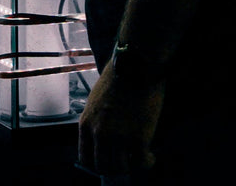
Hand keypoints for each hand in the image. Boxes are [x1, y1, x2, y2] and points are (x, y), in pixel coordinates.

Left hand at [77, 62, 164, 176]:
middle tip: (126, 163)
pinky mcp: (138, 138)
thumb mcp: (97, 101)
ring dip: (131, 166)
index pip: (85, 158)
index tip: (107, 163)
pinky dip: (147, 162)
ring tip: (139, 158)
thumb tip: (105, 142)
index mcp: (86, 123)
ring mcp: (118, 137)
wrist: (135, 66)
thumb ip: (97, 122)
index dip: (97, 164)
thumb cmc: (117, 78)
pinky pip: (141, 162)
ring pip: (122, 168)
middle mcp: (99, 133)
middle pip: (104, 167)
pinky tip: (150, 155)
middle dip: (115, 168)